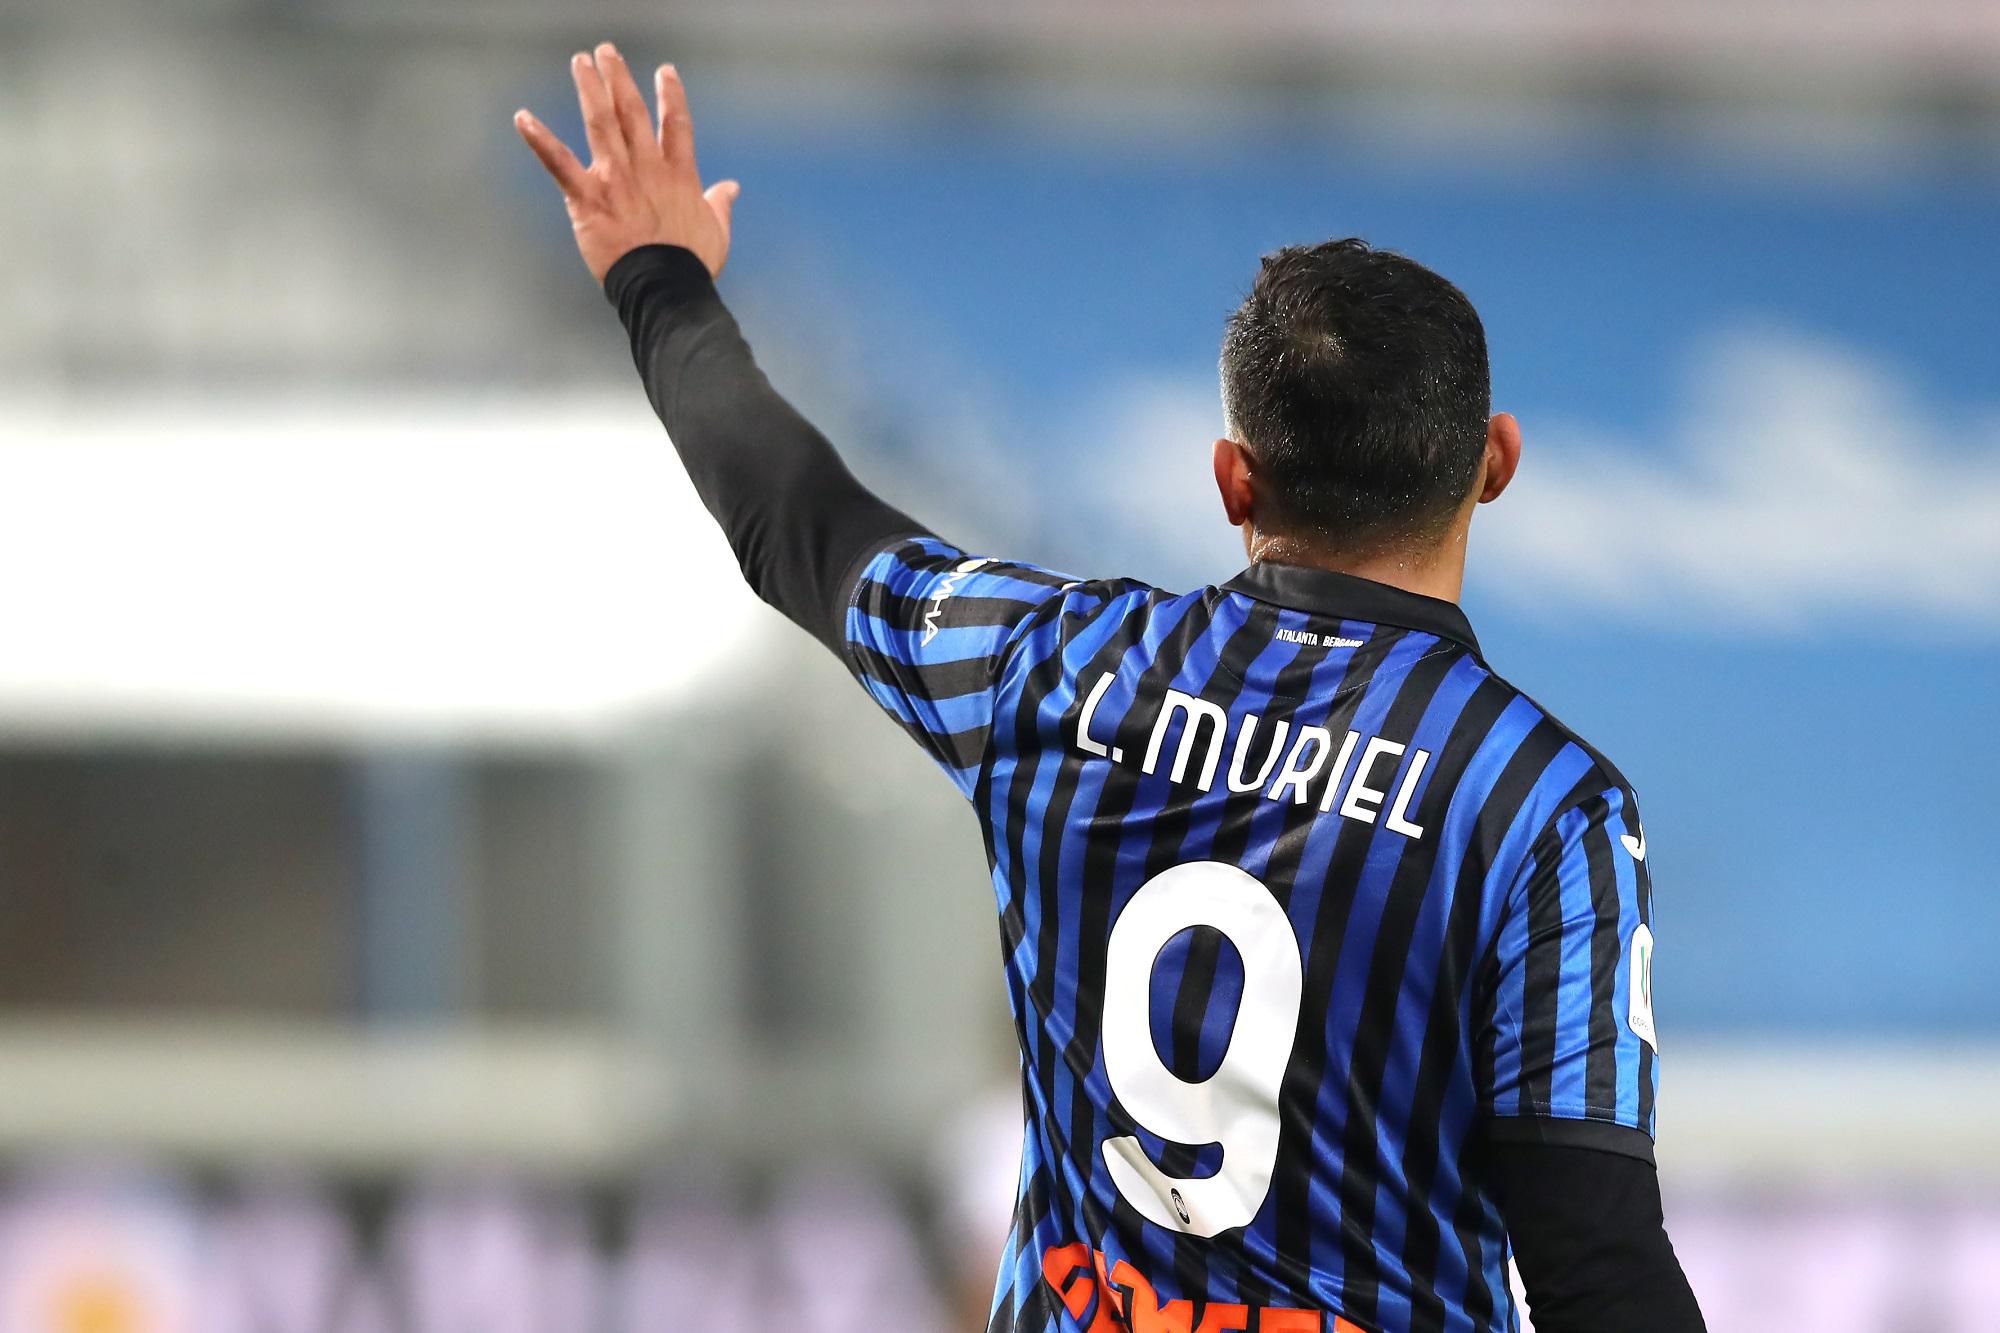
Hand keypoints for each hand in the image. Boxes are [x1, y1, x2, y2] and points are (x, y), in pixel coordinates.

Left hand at [514, 44, 739, 282]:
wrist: (664, 287)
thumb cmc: (691, 265)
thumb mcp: (717, 232)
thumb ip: (720, 204)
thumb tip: (730, 188)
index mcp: (679, 175)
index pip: (676, 124)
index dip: (670, 95)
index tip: (664, 71)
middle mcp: (646, 167)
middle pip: (632, 112)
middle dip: (619, 79)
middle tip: (607, 52)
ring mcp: (616, 179)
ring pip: (601, 123)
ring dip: (590, 89)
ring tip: (582, 63)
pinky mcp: (588, 198)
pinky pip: (559, 164)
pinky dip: (539, 140)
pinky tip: (522, 118)